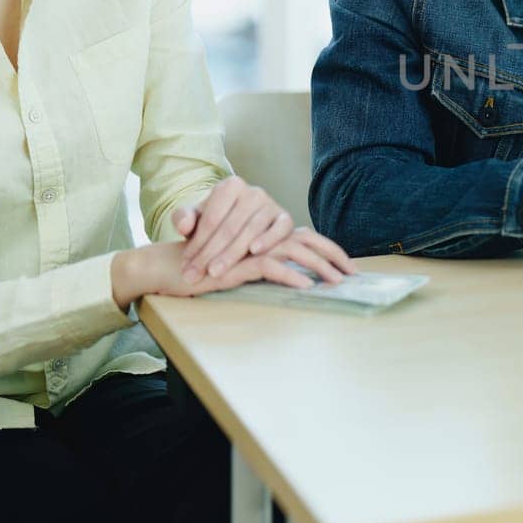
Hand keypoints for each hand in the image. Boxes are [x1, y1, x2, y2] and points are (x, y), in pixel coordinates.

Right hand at [112, 230, 357, 308]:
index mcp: (264, 234)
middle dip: (333, 256)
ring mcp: (247, 247)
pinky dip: (289, 276)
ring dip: (318, 267)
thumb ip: (269, 263)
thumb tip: (304, 274)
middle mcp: (258, 235)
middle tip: (353, 274)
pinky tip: (305, 287)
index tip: (349, 267)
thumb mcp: (243, 265)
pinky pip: (268, 266)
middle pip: (306, 239)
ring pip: (292, 251)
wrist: (168, 267)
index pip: (305, 236)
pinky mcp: (235, 263)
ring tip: (336, 282)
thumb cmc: (207, 266)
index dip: (329, 250)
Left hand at [176, 176, 296, 282]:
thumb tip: (183, 226)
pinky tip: (254, 252)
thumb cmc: (215, 222)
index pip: (211, 219)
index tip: (185, 265)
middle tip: (195, 275)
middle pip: (229, 227)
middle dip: (210, 254)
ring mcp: (272, 204)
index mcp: (230, 186)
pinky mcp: (286, 218)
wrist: (240, 222)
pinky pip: (280, 229)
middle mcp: (254, 191)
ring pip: (250, 231)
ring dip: (232, 254)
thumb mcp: (195, 217)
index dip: (197, 244)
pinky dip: (268, 239)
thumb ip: (183, 218)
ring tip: (215, 273)